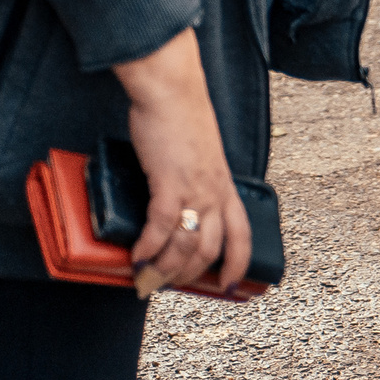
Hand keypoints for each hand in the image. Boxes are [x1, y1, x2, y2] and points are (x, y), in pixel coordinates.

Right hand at [113, 30, 250, 296]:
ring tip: (146, 278)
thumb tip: (174, 205)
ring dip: (164, 269)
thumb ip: (193, 181)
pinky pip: (161, 228)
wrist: (172, 91)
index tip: (228, 288)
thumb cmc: (181, 119)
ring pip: (186, 247)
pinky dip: (148, 248)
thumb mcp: (199, 156)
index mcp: (226, 186)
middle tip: (164, 285)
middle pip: (209, 251)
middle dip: (187, 277)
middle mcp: (216, 192)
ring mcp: (195, 188)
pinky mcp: (170, 182)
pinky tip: (136, 256)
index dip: (238, 266)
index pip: (243, 236)